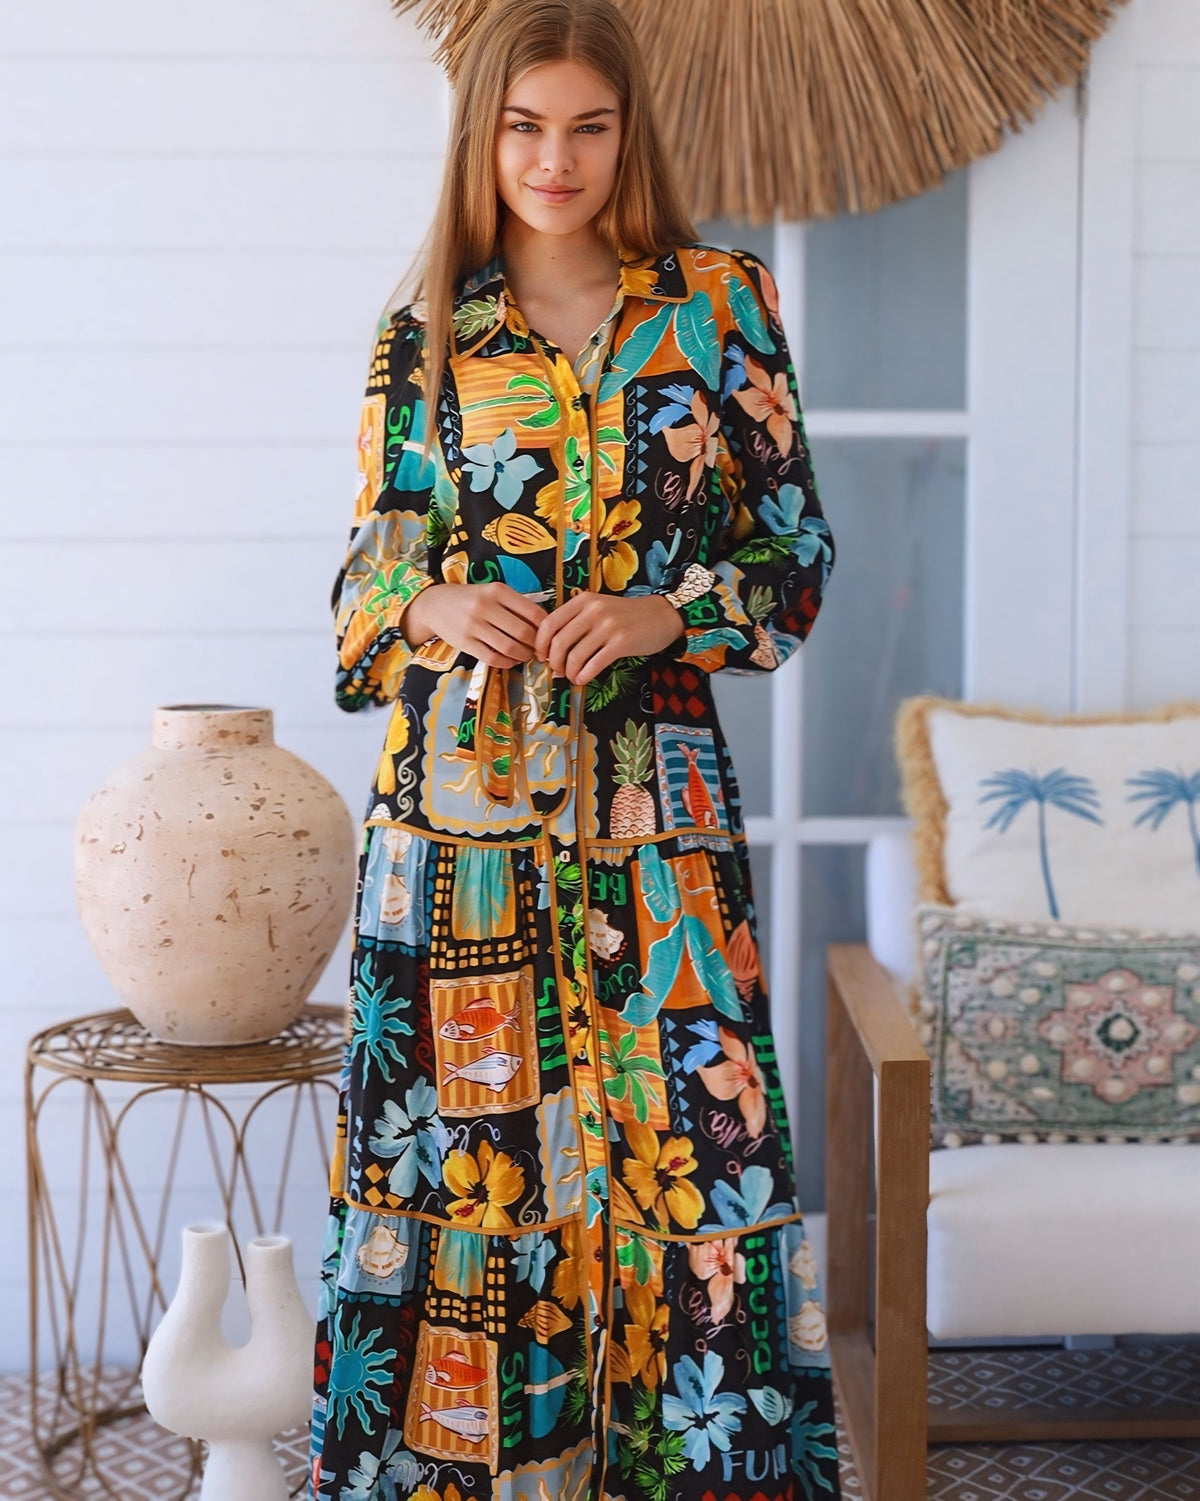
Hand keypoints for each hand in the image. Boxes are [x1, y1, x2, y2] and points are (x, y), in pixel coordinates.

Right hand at [400, 581, 546, 666]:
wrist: (434, 605)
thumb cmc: (471, 598)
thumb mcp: (492, 591)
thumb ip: (515, 604)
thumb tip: (545, 625)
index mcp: (497, 590)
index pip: (532, 611)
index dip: (546, 627)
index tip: (548, 635)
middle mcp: (485, 606)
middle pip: (523, 632)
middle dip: (536, 645)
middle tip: (539, 650)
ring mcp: (474, 625)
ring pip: (509, 647)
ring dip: (523, 655)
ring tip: (526, 655)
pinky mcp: (465, 643)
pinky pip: (492, 658)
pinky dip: (507, 662)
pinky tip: (511, 660)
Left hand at [534, 591, 683, 685]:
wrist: (661, 615)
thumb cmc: (625, 615)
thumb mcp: (598, 608)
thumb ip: (576, 622)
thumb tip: (552, 650)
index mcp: (583, 601)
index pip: (549, 623)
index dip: (540, 644)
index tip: (542, 656)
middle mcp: (593, 611)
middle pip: (559, 642)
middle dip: (554, 662)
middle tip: (556, 671)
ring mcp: (608, 626)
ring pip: (575, 656)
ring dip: (569, 672)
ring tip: (572, 677)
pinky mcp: (621, 643)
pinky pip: (594, 664)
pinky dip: (584, 676)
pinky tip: (582, 680)